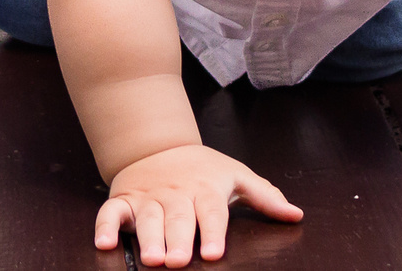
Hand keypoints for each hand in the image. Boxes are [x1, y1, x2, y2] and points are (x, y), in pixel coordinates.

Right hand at [96, 144, 301, 267]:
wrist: (156, 143)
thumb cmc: (201, 168)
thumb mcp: (235, 175)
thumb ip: (264, 196)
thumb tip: (295, 214)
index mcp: (205, 189)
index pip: (211, 212)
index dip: (212, 232)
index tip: (212, 253)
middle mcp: (176, 193)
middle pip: (177, 218)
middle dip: (177, 240)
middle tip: (176, 262)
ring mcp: (148, 197)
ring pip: (147, 218)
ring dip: (147, 238)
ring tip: (151, 259)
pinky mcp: (124, 200)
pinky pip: (111, 212)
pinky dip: (106, 227)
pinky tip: (105, 243)